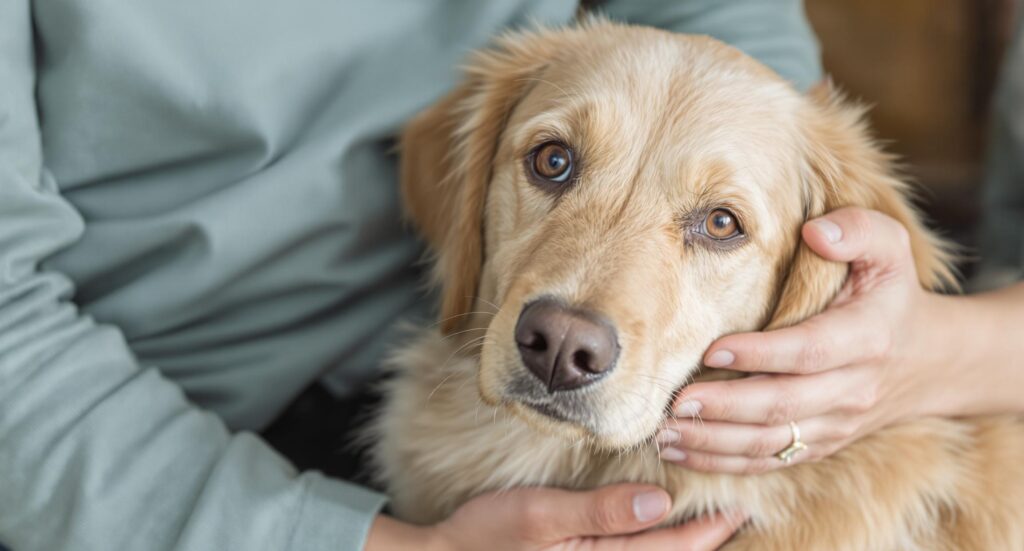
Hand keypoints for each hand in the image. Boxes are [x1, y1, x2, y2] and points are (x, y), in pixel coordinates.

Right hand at [367, 484, 745, 550]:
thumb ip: (599, 512)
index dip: (709, 528)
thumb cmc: (487, 536)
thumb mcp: (540, 516)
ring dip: (681, 542)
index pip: (669, 547)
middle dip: (705, 537)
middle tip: (742, 509)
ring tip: (713, 520)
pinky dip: (650, 542)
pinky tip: (657, 526)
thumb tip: (657, 503)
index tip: (743, 504)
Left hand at [657, 207, 955, 473]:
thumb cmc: (891, 294)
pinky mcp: (819, 445)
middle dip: (726, 408)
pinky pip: (769, 462)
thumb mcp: (890, 249)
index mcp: (867, 337)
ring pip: (772, 443)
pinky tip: (680, 452)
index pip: (810, 351)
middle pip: (784, 406)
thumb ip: (858, 230)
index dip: (762, 354)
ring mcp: (835, 424)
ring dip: (715, 443)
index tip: (713, 349)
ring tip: (666, 433)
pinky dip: (723, 463)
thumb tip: (816, 231)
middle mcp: (852, 388)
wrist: (928, 360)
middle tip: (676, 401)